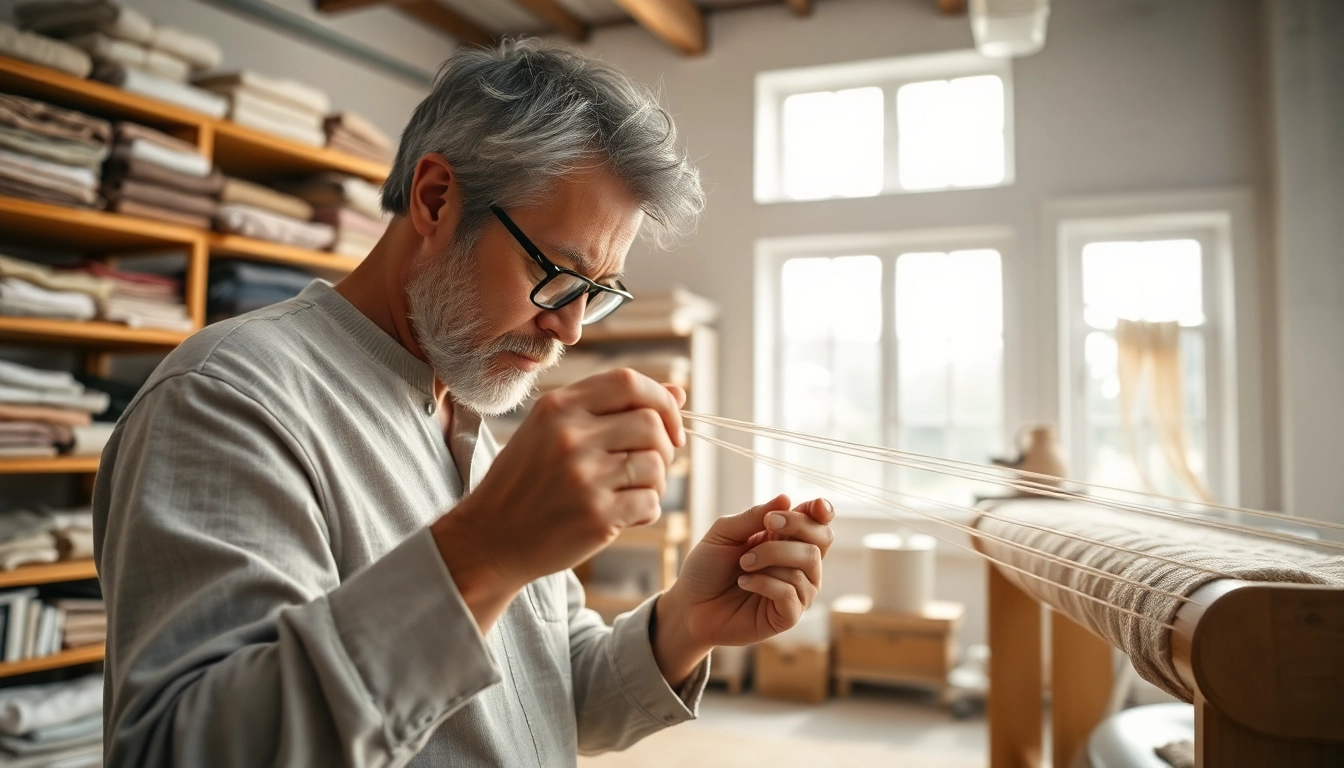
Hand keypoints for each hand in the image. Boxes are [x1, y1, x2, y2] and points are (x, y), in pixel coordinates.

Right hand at [432, 369, 685, 630]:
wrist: (489, 539)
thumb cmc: (526, 481)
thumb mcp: (553, 431)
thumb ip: (611, 408)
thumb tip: (680, 391)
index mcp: (556, 407)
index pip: (628, 381)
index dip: (660, 399)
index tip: (668, 425)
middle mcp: (569, 436)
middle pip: (651, 423)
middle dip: (665, 444)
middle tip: (650, 465)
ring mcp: (583, 477)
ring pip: (655, 464)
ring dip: (656, 481)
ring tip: (632, 491)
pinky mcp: (596, 516)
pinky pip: (650, 502)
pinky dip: (646, 509)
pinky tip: (624, 514)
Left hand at [652, 495, 834, 682]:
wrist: (690, 605)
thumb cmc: (707, 567)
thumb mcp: (724, 532)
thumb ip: (754, 516)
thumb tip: (786, 498)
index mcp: (786, 539)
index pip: (818, 522)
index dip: (822, 511)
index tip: (816, 506)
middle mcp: (798, 564)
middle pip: (822, 539)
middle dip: (796, 526)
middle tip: (767, 524)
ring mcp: (796, 591)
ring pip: (808, 563)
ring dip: (769, 556)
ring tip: (742, 565)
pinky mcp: (788, 615)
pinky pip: (791, 592)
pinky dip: (764, 582)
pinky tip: (744, 583)